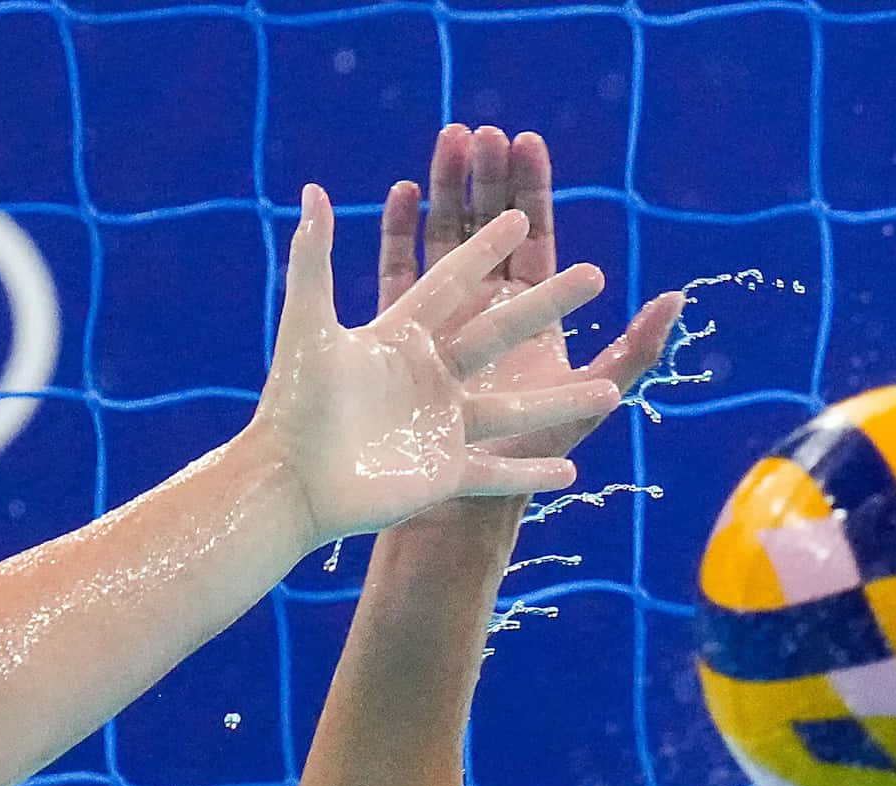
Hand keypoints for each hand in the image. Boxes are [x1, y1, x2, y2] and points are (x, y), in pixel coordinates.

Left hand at [250, 181, 619, 544]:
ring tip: (606, 397)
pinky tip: (570, 479)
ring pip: (518, 410)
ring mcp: (444, 425)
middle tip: (594, 274)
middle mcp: (433, 375)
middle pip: (501, 328)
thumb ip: (314, 260)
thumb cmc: (293, 405)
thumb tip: (312, 191)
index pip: (454, 278)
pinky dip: (531, 477)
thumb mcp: (308, 327)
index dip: (485, 245)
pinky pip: (498, 476)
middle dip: (549, 302)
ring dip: (563, 402)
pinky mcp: (445, 472)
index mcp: (405, 335)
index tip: (521, 213)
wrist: (289, 483)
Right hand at [381, 126, 684, 480]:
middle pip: (484, 226)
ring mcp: (439, 320)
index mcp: (528, 315)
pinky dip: (398, 231)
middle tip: (481, 130)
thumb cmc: (530, 458)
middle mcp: (484, 310)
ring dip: (443, 189)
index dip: (530, 189)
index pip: (533, 237)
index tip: (527, 141)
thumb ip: (636, 352)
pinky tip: (403, 193)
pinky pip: (396, 274)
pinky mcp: (398, 339)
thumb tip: (676, 298)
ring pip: (441, 239)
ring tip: (447, 142)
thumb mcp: (588, 402)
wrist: (465, 506)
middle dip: (483, 177)